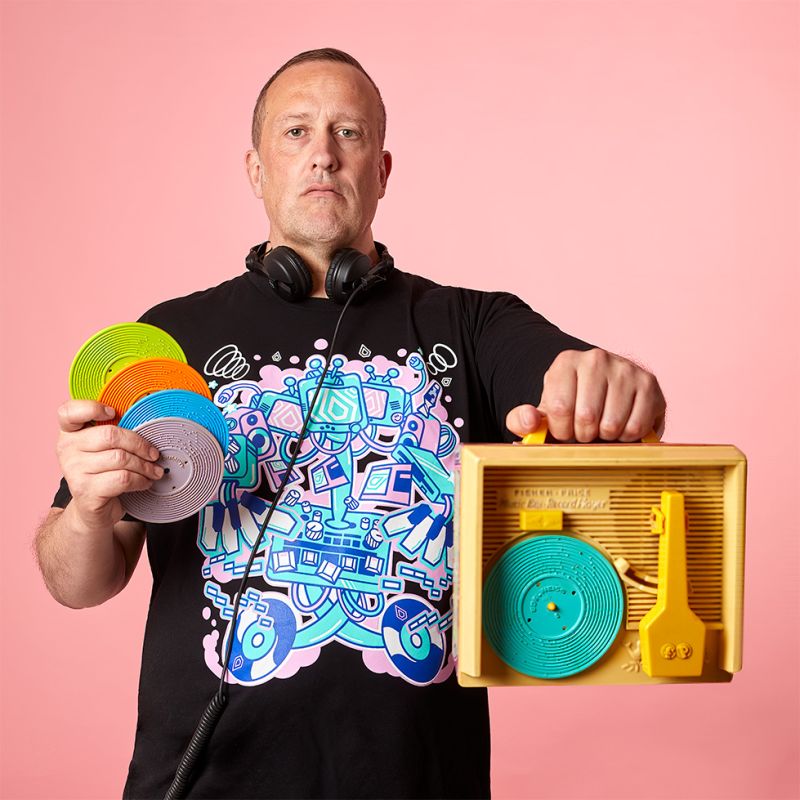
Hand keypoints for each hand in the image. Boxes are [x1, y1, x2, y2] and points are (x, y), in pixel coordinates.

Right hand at [56, 400, 163, 529]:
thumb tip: (149, 421)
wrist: (91, 510)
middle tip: (154, 454)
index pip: (69, 411)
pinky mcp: (85, 491)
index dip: (92, 408)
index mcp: (69, 433)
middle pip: (110, 435)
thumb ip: (114, 433)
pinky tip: (145, 482)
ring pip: (120, 458)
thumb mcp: (104, 449)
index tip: (113, 413)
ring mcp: (73, 470)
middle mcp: (66, 449)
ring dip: (145, 466)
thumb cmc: (103, 473)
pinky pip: (123, 478)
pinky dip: (140, 480)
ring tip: (153, 471)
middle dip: (140, 445)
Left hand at [505, 349, 665, 441]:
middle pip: (587, 417)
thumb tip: (529, 421)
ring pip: (612, 424)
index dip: (561, 429)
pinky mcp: (649, 383)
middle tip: (584, 430)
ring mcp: (626, 368)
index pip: (559, 408)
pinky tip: (621, 426)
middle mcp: (596, 358)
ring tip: (601, 426)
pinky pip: (637, 427)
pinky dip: (627, 436)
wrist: (604, 390)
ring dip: (605, 437)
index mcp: (566, 362)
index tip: (564, 428)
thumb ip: (523, 420)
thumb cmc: (571, 403)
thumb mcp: (543, 411)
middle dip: (583, 435)